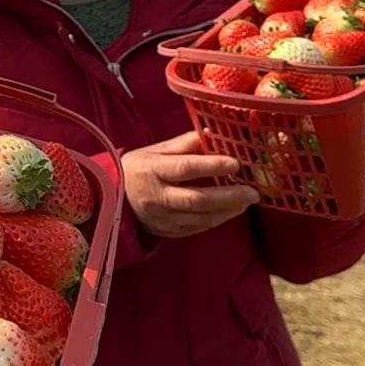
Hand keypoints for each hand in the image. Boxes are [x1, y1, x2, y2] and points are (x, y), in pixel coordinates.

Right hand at [121, 130, 255, 238]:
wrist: (112, 198)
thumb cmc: (138, 168)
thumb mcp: (156, 150)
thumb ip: (186, 144)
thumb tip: (215, 133)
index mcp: (153, 169)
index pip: (185, 168)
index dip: (212, 166)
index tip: (236, 163)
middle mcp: (157, 196)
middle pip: (197, 199)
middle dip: (229, 196)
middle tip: (252, 191)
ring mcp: (162, 218)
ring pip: (201, 218)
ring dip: (228, 210)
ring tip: (247, 200)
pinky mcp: (167, 232)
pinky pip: (197, 228)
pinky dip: (217, 219)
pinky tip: (231, 210)